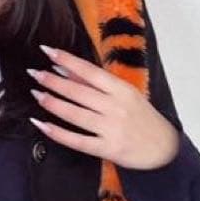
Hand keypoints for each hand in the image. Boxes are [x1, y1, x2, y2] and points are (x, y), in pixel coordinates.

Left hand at [27, 44, 179, 169]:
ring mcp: (111, 129)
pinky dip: (57, 132)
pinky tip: (41, 124)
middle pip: (79, 92)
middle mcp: (116, 107)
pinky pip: (77, 140)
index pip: (90, 71)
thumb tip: (66, 69)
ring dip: (52, 103)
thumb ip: (96, 84)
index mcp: (122, 90)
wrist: (164, 149)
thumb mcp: (126, 95)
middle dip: (54, 81)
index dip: (67, 60)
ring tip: (36, 93)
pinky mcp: (107, 149)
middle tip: (35, 73)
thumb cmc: (142, 118)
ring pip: (75, 114)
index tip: (48, 51)